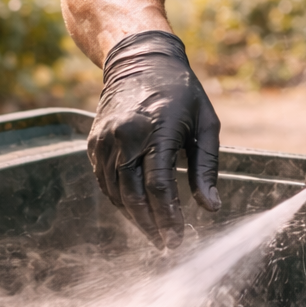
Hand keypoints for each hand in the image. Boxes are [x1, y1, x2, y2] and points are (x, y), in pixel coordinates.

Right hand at [86, 30, 220, 247]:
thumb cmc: (181, 92)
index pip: (158, 186)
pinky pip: (105, 182)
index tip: (177, 241)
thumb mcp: (205, 124)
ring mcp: (105, 140)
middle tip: (167, 247)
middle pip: (133, 195)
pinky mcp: (94, 143)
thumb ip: (207, 168)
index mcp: (156, 129)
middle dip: (151, 226)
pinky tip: (137, 212)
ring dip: (135, 218)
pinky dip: (120, 201)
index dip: (168, 218)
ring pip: (117, 193)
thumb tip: (211, 208)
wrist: (138, 60)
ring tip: (155, 234)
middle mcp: (125, 135)